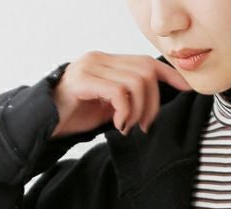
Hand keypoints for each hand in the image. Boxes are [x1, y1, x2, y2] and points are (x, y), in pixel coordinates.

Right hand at [49, 51, 191, 138]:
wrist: (44, 121)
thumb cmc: (75, 114)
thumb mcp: (108, 106)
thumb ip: (127, 99)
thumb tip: (152, 104)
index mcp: (108, 63)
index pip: (145, 61)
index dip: (169, 74)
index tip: (186, 88)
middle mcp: (100, 59)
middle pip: (146, 72)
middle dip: (153, 104)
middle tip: (144, 126)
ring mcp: (91, 67)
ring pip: (136, 83)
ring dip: (139, 111)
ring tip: (128, 126)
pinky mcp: (83, 81)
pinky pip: (119, 93)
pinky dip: (125, 112)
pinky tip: (118, 125)